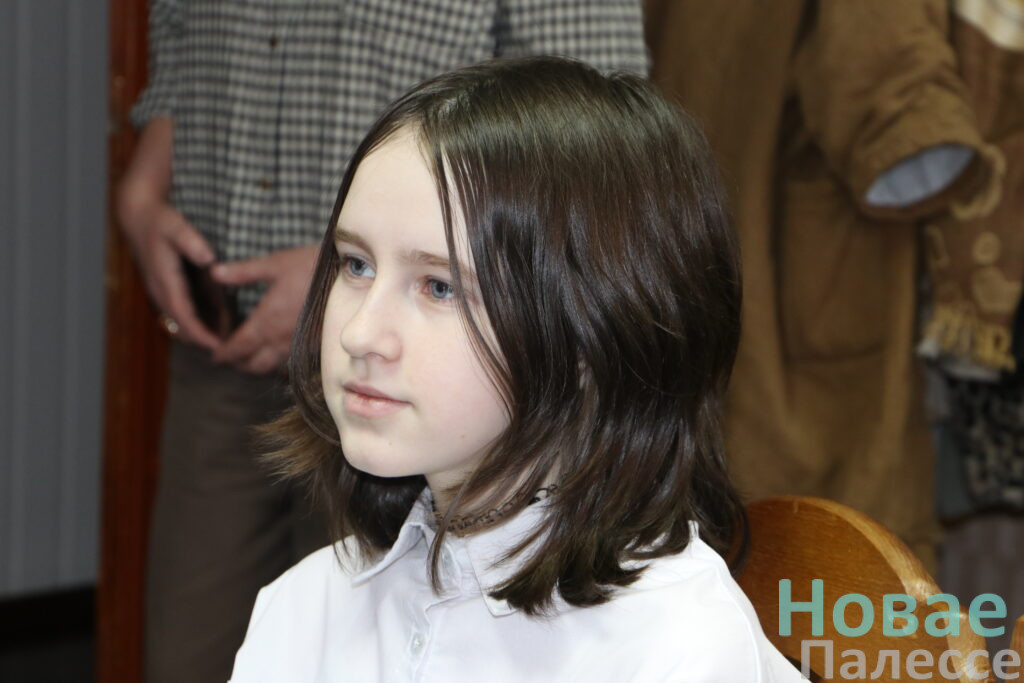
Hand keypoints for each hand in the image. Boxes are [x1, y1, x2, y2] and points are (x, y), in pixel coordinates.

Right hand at [120, 200, 222, 351]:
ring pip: (178, 323)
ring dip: (198, 336)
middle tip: (229, 353)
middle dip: (202, 342)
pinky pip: (178, 314)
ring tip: (225, 345)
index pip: (183, 315)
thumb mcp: (176, 226)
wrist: (138, 217)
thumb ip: (192, 242)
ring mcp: (159, 292)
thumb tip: (208, 258)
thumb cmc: (159, 221)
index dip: (200, 333)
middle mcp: (160, 291)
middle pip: (180, 326)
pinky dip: (194, 324)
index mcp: (165, 280)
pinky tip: (215, 326)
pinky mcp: (163, 290)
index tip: (218, 346)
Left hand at [209, 245, 319, 374]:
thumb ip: (242, 272)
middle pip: (255, 364)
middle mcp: (282, 338)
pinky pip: (292, 360)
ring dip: (259, 365)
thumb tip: (214, 273)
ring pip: (274, 366)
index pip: (240, 346)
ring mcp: (301, 344)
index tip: (216, 356)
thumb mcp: (274, 264)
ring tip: (251, 359)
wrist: (352, 276)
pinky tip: (278, 351)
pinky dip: (279, 361)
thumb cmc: (311, 266)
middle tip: (230, 360)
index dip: (225, 353)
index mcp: (267, 320)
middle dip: (240, 365)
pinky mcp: (315, 343)